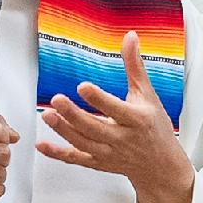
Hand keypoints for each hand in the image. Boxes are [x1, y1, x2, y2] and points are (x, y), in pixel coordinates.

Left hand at [41, 34, 194, 202]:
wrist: (161, 166)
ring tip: (47, 115)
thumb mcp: (149, 95)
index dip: (99, 99)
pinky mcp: (99, 163)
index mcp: (137, 120)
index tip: (83, 86)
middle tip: (56, 100)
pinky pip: (76, 159)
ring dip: (63, 131)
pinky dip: (58, 154)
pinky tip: (42, 144)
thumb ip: (135, 67)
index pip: (116, 109)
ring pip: (83, 144)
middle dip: (74, 115)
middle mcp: (122, 139)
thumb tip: (130, 37)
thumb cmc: (155, 127)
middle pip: (95, 128)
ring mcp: (109, 153)